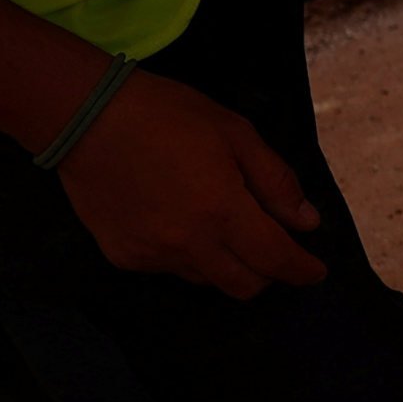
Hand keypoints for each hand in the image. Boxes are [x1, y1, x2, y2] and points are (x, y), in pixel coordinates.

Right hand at [55, 70, 329, 298]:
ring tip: (220, 223)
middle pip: (243, 285)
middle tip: (272, 245)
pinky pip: (168, 268)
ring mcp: (152, 255)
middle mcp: (188, 245)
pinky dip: (186, 254)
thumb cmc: (167, 115)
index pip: (275, 260)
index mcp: (222, 212)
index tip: (316, 271)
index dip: (301, 270)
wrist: (86, 117)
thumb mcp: (236, 134)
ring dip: (226, 263)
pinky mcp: (123, 256)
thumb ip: (275, 182)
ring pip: (207, 279)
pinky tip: (177, 219)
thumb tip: (306, 222)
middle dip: (267, 272)